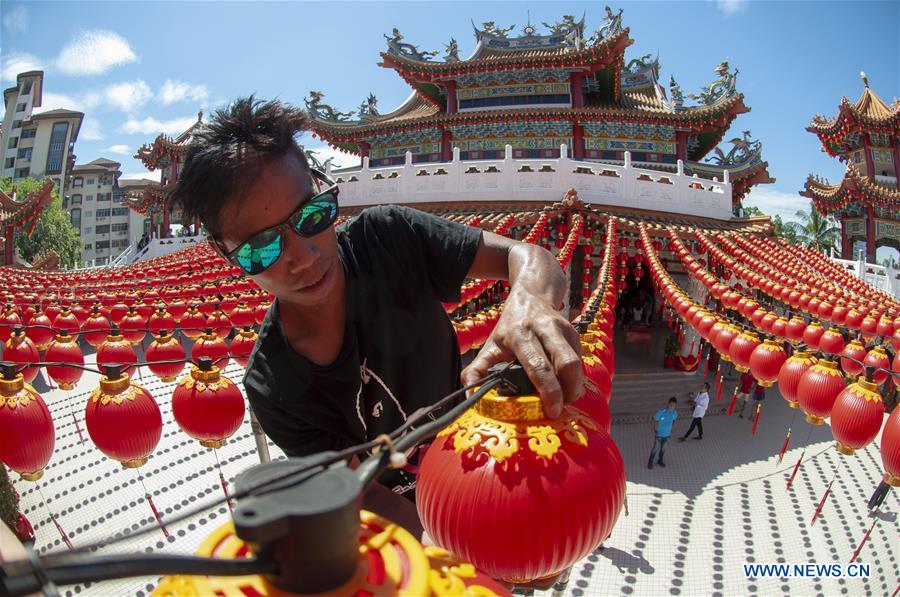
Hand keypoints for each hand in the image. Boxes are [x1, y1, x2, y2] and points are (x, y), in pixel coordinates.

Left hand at [461, 288, 581, 417]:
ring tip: (563, 399)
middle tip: (559, 410)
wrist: (530, 297)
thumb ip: (476, 372)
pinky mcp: (574, 333)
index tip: (551, 411)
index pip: (539, 366)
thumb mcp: (489, 346)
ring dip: (573, 387)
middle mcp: (544, 329)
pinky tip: (564, 383)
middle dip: (567, 392)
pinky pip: (579, 361)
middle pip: (566, 364)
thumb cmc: (508, 328)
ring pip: (576, 363)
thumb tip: (470, 397)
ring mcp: (562, 329)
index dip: (548, 391)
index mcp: (520, 334)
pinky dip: (574, 377)